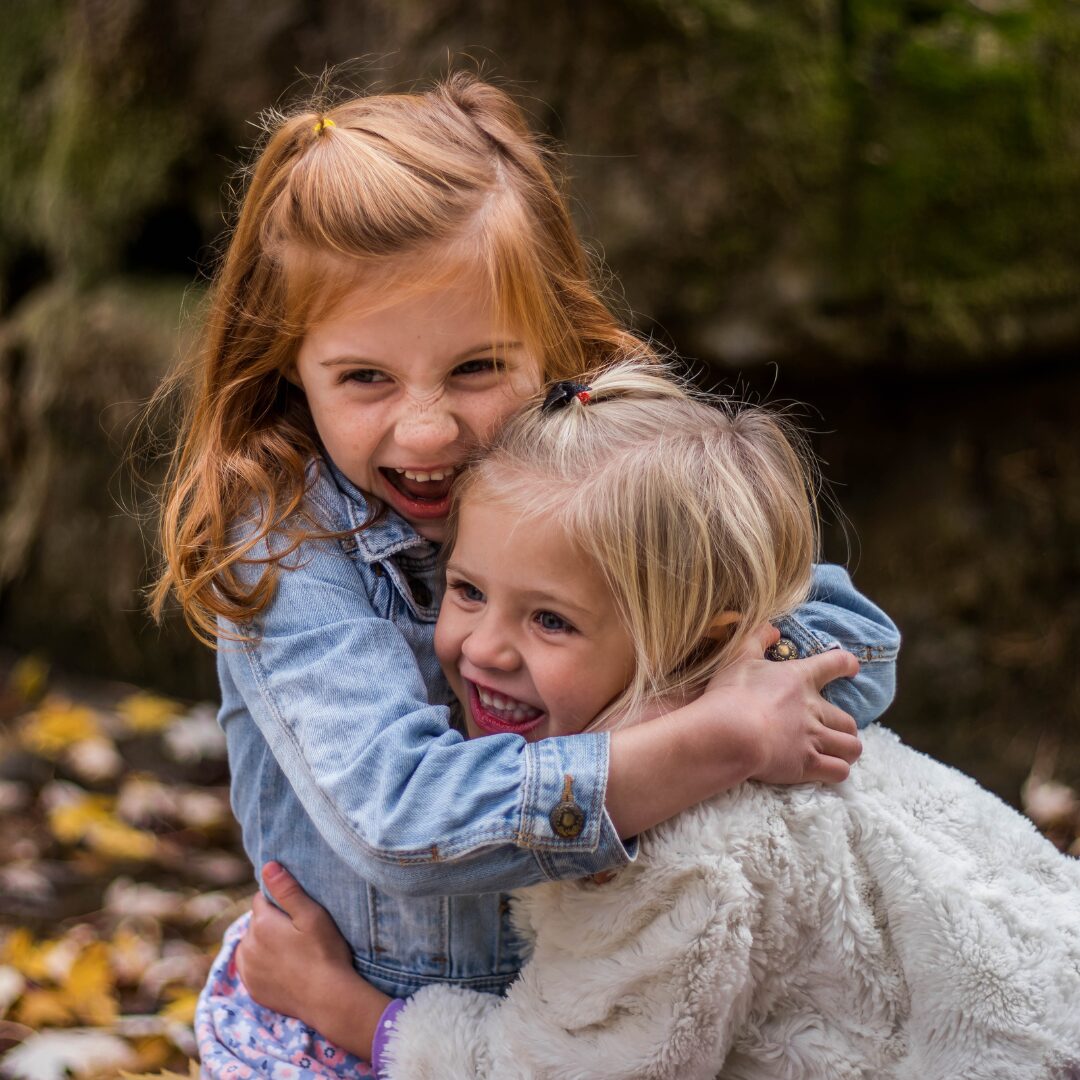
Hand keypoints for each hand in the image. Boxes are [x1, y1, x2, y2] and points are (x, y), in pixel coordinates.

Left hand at [235, 862, 390, 1059]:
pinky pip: (251, 967)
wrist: (328, 999)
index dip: (279, 902)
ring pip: (251, 944)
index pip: (261, 899)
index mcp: (261, 923)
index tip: (297, 912)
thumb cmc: (325, 952)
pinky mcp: (252, 988)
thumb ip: (287, 890)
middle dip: (271, 922)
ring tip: (292, 951)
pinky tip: (283, 967)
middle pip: (256, 922)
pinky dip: (262, 963)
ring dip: (264, 943)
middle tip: (298, 933)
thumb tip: (267, 865)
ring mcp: (247, 970)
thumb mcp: (312, 915)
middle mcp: (247, 945)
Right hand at [702, 624, 861, 785]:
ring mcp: (813, 738)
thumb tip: (772, 628)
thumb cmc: (732, 693)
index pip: (834, 664)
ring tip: (838, 753)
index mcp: (800, 678)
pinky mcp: (807, 764)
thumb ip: (757, 638)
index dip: (846, 664)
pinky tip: (828, 771)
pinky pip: (839, 771)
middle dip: (845, 727)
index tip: (852, 667)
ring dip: (847, 750)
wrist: (730, 732)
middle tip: (834, 730)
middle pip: (849, 720)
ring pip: (851, 747)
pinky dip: (837, 771)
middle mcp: (814, 709)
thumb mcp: (739, 657)